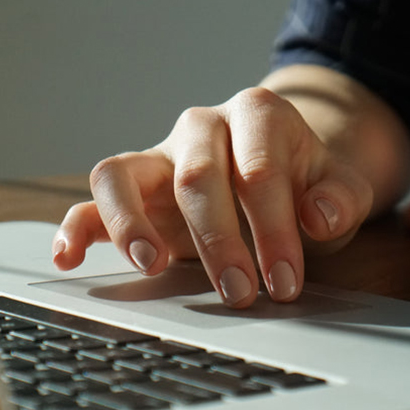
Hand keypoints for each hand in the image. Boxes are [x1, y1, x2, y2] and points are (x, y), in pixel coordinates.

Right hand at [52, 87, 373, 307]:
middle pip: (196, 177)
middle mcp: (201, 126)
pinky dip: (75, 227)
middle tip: (240, 294)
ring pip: (122, 174)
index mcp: (257, 115)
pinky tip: (68, 259)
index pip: (259, 171)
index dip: (273, 229)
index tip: (285, 281)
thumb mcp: (340, 188)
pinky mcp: (132, 188)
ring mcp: (160, 155)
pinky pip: (92, 199)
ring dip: (131, 222)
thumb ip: (341, 199)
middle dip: (219, 241)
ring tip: (151, 265)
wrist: (285, 170)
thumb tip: (318, 216)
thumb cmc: (308, 183)